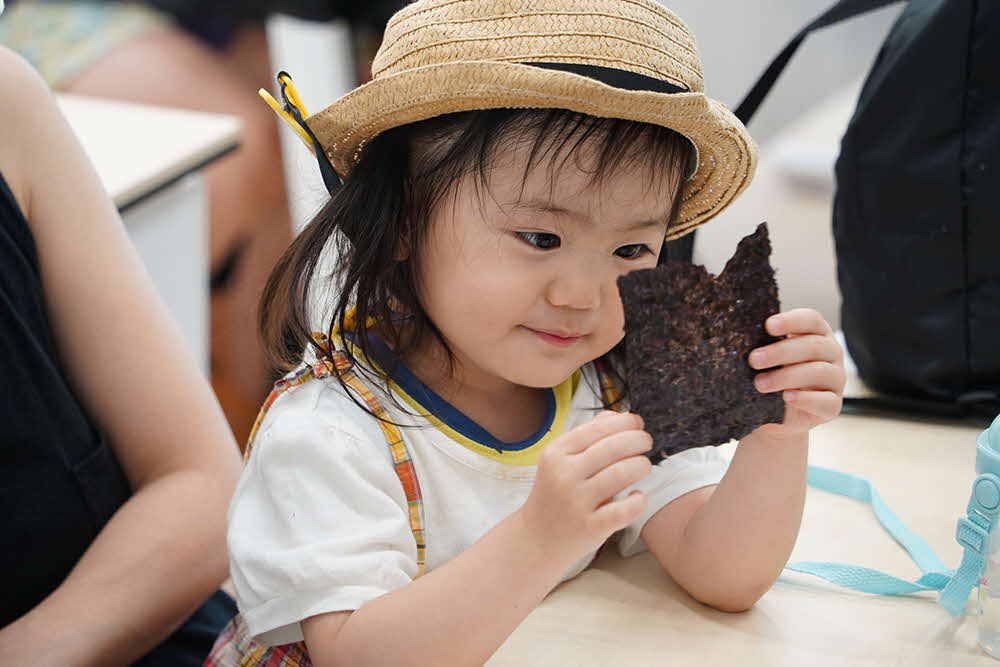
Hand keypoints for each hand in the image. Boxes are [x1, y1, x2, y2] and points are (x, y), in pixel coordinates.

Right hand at [518, 411, 652, 559]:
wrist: (537, 538)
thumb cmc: (555, 494)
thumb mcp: (561, 460)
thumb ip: (588, 435)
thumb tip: (620, 416)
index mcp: (556, 453)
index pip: (597, 429)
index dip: (624, 423)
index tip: (637, 423)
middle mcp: (564, 475)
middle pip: (613, 447)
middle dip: (638, 440)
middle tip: (646, 441)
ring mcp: (576, 502)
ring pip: (623, 473)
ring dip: (642, 465)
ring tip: (644, 466)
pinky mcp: (591, 527)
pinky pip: (626, 509)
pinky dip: (638, 500)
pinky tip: (637, 496)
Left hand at [747, 308, 845, 439]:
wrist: (779, 415)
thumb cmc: (773, 376)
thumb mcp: (768, 358)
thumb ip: (763, 345)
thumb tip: (739, 336)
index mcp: (816, 334)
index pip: (812, 320)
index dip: (792, 321)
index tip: (768, 326)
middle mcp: (831, 354)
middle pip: (814, 345)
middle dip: (781, 351)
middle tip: (754, 360)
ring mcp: (835, 380)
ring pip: (819, 372)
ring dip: (786, 376)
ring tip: (760, 383)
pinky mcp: (833, 406)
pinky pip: (825, 401)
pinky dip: (805, 399)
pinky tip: (787, 397)